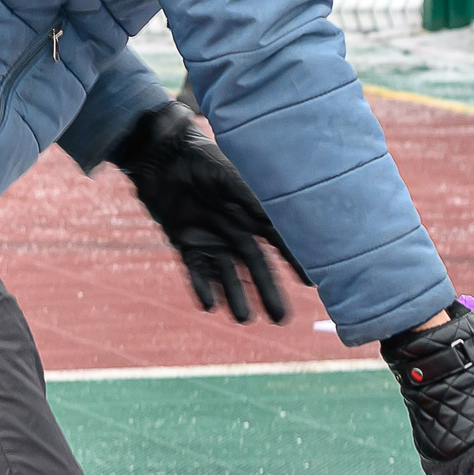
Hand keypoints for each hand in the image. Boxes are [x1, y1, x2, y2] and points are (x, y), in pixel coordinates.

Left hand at [113, 100, 309, 323]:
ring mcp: (210, 238)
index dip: (295, 261)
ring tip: (244, 319)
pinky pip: (195, 270)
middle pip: (255, 266)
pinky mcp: (184, 242)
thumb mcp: (228, 175)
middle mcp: (234, 230)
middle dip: (267, 292)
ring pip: (227, 274)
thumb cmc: (199, 158)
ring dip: (235, 296)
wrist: (162, 155)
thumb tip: (274, 219)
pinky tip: (209, 305)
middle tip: (281, 319)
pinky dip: (201, 286)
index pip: (279, 242)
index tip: (311, 283)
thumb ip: (249, 196)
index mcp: (251, 213)